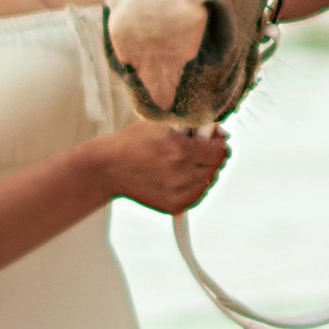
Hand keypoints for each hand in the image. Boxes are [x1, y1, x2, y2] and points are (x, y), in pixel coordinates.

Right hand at [101, 122, 229, 214]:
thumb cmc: (132, 142)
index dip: (218, 142)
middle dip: (210, 156)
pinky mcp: (173, 206)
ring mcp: (178, 192)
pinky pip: (197, 196)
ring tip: (184, 162)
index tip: (211, 139)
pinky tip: (179, 176)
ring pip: (208, 182)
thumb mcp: (161, 123)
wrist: (108, 168)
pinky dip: (194, 186)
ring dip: (203, 171)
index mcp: (181, 150)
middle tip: (197, 149)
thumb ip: (192, 126)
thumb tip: (219, 132)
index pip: (220, 151)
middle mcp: (182, 174)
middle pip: (216, 167)